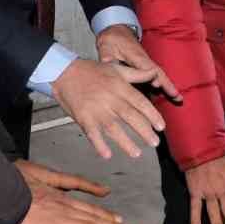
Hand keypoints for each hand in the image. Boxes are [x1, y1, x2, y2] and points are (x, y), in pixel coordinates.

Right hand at [5, 162, 130, 223]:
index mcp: (59, 195)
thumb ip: (50, 180)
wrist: (1, 192)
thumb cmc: (12, 181)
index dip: (103, 211)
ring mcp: (58, 221)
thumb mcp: (35, 173)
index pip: (87, 205)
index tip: (116, 217)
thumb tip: (54, 183)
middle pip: (92, 217)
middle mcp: (64, 207)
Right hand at [53, 56, 167, 159]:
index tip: (161, 127)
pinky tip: (107, 155)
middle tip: (155, 142)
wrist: (63, 72)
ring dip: (126, 143)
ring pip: (114, 128)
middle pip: (130, 117)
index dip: (152, 115)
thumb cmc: (91, 71)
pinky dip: (99, 145)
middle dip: (144, 131)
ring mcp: (96, 109)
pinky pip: (92, 134)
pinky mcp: (83, 117)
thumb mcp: (116, 68)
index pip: (140, 102)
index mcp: (120, 87)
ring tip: (137, 153)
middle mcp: (110, 99)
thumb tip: (155, 72)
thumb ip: (137, 74)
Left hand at [96, 24, 181, 100]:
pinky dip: (164, 84)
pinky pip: (156, 75)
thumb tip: (107, 62)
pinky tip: (169, 94)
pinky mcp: (146, 65)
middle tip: (176, 96)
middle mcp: (144, 59)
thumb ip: (106, 55)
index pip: (145, 66)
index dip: (150, 75)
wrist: (117, 30)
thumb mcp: (106, 45)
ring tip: (178, 98)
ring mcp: (147, 62)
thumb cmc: (113, 39)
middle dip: (167, 84)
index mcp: (135, 55)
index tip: (156, 84)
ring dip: (169, 85)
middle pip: (158, 72)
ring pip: (160, 74)